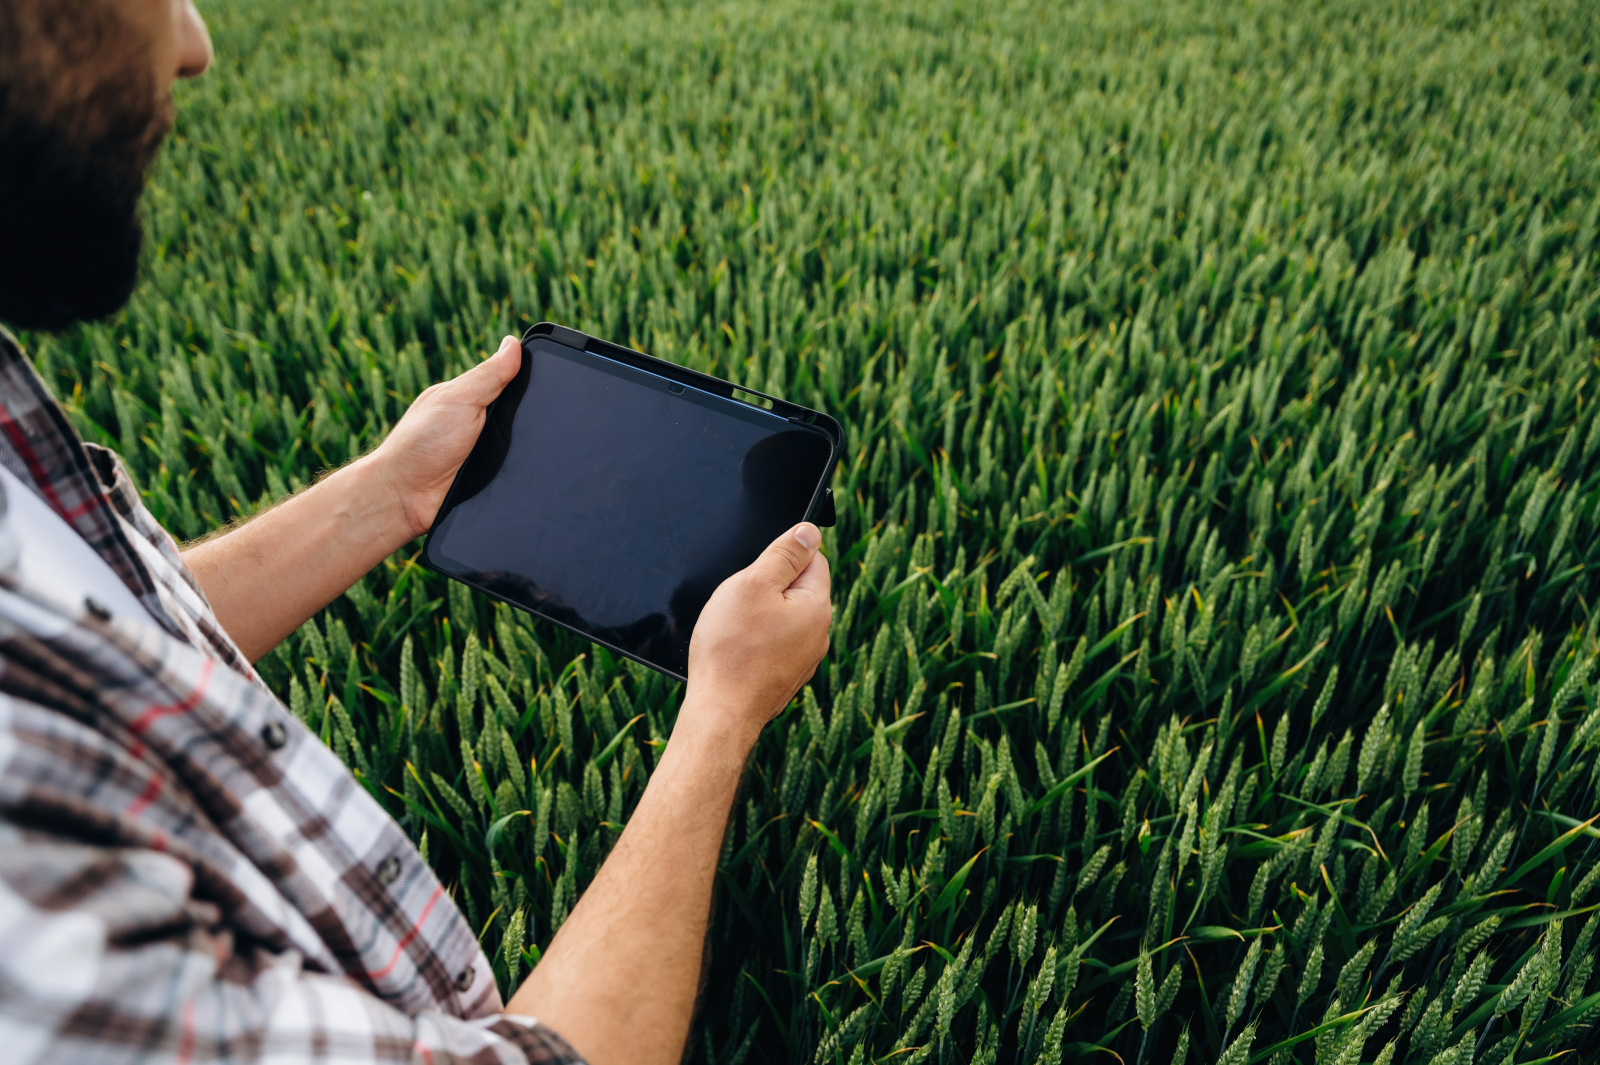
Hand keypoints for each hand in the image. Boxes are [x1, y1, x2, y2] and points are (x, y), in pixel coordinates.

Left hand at [370, 335, 521, 538]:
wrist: (405, 497)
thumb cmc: (422, 443)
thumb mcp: (459, 399)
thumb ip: (488, 375)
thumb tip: (513, 343)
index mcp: (471, 399)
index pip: (512, 383)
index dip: (532, 379)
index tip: (553, 378)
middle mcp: (480, 425)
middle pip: (523, 416)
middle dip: (533, 419)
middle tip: (537, 423)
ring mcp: (486, 454)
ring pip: (525, 447)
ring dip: (527, 451)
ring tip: (520, 453)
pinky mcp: (491, 481)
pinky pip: (517, 474)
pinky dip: (521, 474)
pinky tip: (520, 475)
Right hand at [680, 523, 831, 747]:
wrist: (720, 713)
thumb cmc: (731, 649)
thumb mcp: (753, 584)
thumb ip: (784, 554)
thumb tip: (809, 531)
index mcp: (818, 607)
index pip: (814, 559)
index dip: (782, 555)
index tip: (756, 569)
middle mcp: (818, 635)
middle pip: (797, 589)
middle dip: (767, 586)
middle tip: (739, 600)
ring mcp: (803, 660)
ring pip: (782, 618)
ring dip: (759, 615)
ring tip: (734, 629)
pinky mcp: (785, 677)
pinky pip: (772, 644)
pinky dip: (754, 641)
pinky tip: (735, 650)